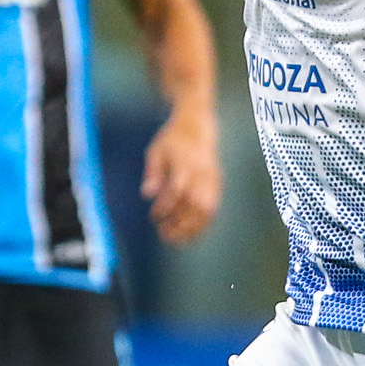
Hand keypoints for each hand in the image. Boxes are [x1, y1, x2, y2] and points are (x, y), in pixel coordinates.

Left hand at [142, 103, 220, 245]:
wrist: (197, 126)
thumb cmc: (172, 140)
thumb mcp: (156, 151)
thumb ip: (152, 173)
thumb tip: (146, 195)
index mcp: (185, 162)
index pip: (178, 189)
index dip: (166, 206)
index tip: (154, 216)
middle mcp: (201, 172)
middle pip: (195, 203)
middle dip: (180, 223)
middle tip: (164, 234)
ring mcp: (212, 179)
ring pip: (207, 209)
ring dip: (192, 228)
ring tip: (176, 239)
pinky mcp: (217, 184)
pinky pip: (213, 208)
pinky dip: (202, 224)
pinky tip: (189, 234)